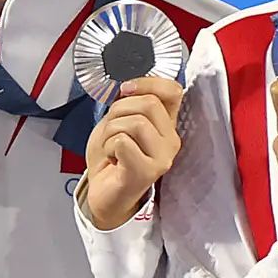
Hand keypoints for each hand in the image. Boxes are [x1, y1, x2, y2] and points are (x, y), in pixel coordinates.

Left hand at [77, 79, 184, 231]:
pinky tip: (112, 158)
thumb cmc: (111, 157)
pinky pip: (123, 141)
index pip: (173, 90)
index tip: (124, 90)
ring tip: (111, 146)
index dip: (146, 83)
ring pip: (135, 122)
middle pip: (149, 104)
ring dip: (111, 131)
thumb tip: (126, 84)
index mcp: (167, 124)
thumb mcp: (119, 120)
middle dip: (118, 110)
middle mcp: (171, 140)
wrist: (104, 194)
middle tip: (111, 129)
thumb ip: (128, 102)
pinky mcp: (147, 172)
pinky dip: (109, 146)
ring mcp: (162, 157)